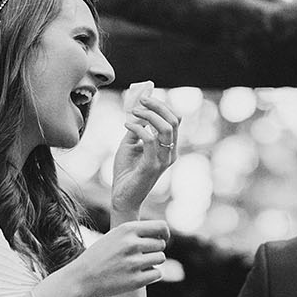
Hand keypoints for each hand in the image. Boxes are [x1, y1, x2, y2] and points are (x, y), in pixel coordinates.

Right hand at [53, 219, 168, 296]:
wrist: (82, 278)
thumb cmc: (101, 255)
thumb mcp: (115, 235)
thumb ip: (137, 232)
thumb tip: (164, 233)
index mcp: (126, 229)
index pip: (161, 227)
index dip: (165, 233)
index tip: (162, 238)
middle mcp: (131, 244)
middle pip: (161, 244)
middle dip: (155, 249)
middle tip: (141, 255)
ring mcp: (133, 263)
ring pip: (160, 258)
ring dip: (153, 262)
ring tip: (137, 264)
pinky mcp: (135, 281)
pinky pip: (157, 274)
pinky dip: (152, 275)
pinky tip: (138, 274)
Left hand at [111, 82, 179, 215]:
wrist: (122, 196)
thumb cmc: (127, 172)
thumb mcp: (131, 145)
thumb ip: (138, 129)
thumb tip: (139, 111)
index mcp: (168, 147)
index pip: (174, 121)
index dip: (162, 106)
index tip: (145, 99)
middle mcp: (170, 153)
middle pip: (173, 121)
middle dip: (157, 106)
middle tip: (141, 100)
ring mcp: (163, 160)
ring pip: (166, 128)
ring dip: (149, 115)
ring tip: (133, 112)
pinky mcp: (152, 166)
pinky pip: (150, 140)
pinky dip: (138, 128)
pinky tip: (127, 124)